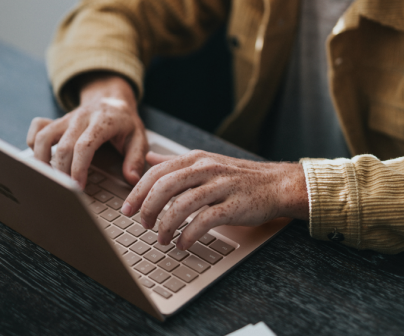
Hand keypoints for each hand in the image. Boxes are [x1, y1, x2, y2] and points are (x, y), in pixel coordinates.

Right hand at [26, 74, 147, 187]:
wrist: (112, 98)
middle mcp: (82, 117)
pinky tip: (41, 158)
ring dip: (42, 160)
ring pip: (44, 137)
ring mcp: (67, 118)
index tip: (78, 187)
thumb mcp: (138, 137)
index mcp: (103, 121)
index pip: (84, 145)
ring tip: (51, 179)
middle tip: (67, 190)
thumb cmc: (124, 122)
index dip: (78, 168)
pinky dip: (33, 144)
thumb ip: (136, 158)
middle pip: (63, 146)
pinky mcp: (57, 120)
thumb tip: (132, 179)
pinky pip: (37, 128)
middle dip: (62, 171)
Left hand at [121, 150, 307, 250]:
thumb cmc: (238, 176)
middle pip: (165, 186)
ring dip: (167, 225)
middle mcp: (206, 169)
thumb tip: (149, 158)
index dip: (138, 191)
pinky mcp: (233, 206)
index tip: (127, 209)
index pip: (157, 172)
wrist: (276, 183)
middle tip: (142, 225)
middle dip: (148, 208)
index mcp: (196, 159)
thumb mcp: (206, 162)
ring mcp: (220, 186)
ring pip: (182, 204)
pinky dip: (189, 235)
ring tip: (162, 239)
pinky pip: (204, 221)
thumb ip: (176, 161)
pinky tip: (183, 244)